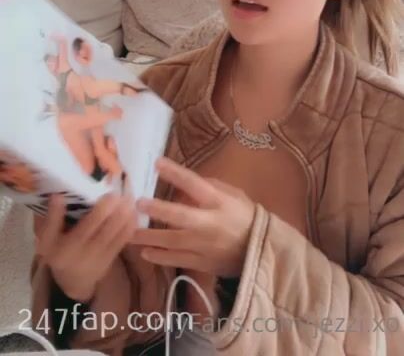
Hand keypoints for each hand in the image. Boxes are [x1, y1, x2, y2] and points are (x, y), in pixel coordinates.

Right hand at [36, 193, 136, 301]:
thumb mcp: (47, 240)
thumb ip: (52, 218)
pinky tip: (133, 210)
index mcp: (70, 246)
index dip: (103, 209)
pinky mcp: (114, 257)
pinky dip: (131, 224)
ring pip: (120, 233)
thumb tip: (58, 196)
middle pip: (110, 228)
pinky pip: (125, 239)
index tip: (110, 193)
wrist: (72, 281)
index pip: (89, 226)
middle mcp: (89, 252)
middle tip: (125, 190)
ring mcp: (103, 256)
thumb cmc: (58, 253)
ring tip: (130, 196)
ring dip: (127, 214)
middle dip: (119, 208)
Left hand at [132, 157, 254, 277]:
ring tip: (130, 232)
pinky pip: (176, 260)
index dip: (175, 173)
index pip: (194, 184)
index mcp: (219, 202)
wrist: (260, 252)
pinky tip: (144, 253)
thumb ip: (211, 186)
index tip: (157, 163)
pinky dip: (160, 257)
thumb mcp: (234, 195)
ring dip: (150, 237)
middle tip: (138, 203)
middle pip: (180, 215)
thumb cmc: (245, 217)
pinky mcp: (201, 263)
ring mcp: (204, 245)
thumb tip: (185, 183)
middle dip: (159, 209)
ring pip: (173, 242)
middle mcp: (209, 223)